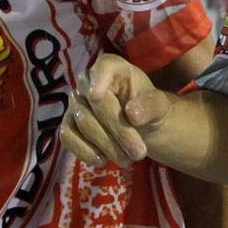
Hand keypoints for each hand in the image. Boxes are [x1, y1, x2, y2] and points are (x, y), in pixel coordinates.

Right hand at [61, 53, 170, 167]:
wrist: (139, 125)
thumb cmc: (147, 107)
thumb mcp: (159, 106)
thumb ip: (150, 106)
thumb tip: (132, 114)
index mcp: (112, 67)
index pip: (103, 67)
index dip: (99, 81)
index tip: (96, 97)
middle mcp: (88, 81)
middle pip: (96, 104)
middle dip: (119, 131)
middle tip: (139, 154)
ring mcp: (75, 103)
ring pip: (83, 123)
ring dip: (106, 145)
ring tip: (128, 160)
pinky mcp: (68, 123)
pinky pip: (68, 136)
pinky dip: (84, 151)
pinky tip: (102, 160)